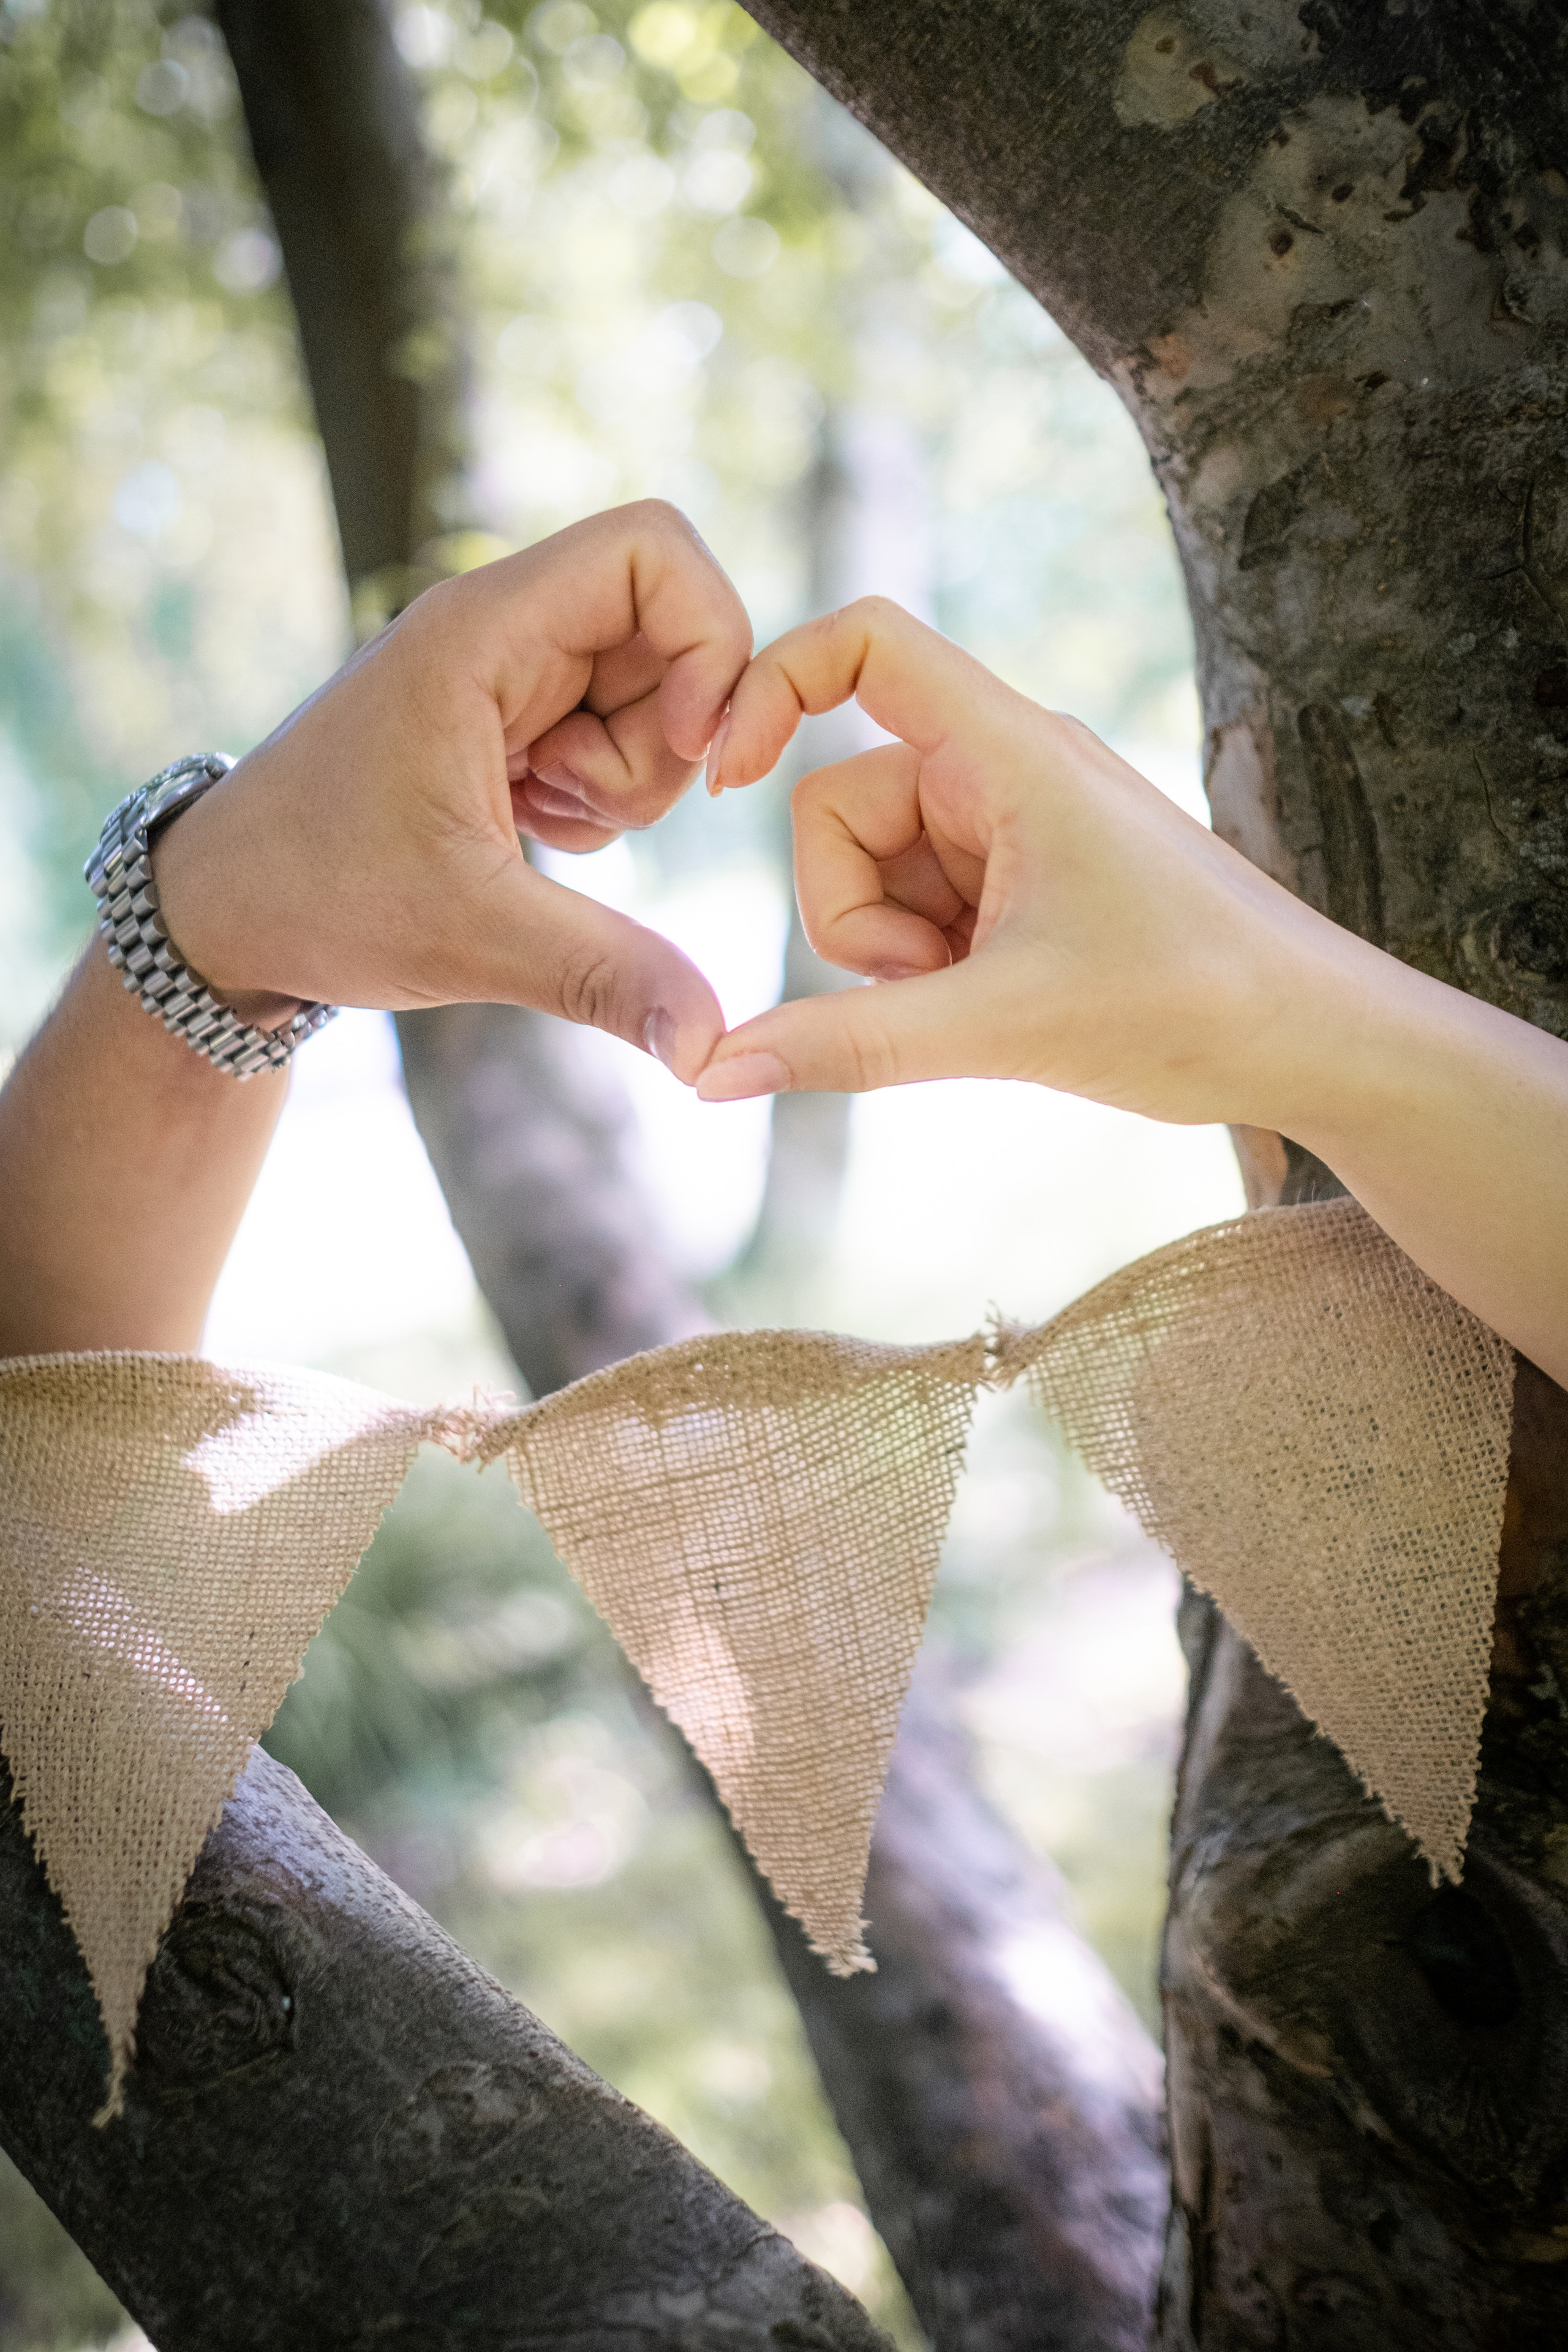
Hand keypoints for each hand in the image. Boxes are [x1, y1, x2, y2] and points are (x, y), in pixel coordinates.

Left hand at [155, 501, 750, 1082]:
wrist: (224, 916)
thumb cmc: (317, 898)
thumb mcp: (471, 939)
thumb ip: (604, 975)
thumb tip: (711, 1047)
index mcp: (483, 632)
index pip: (654, 548)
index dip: (709, 636)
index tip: (691, 746)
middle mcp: (502, 632)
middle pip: (670, 635)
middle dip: (665, 743)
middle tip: (578, 810)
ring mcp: (509, 677)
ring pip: (650, 698)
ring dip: (628, 782)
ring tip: (531, 824)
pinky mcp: (512, 725)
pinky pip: (613, 741)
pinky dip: (597, 802)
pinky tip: (520, 832)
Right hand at [694, 597, 1360, 1125]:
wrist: (1313, 1043)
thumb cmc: (1191, 1006)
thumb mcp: (1000, 1026)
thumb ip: (848, 1045)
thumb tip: (710, 1073)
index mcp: (1008, 750)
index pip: (866, 641)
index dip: (771, 684)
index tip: (720, 778)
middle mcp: (1000, 771)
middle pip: (832, 802)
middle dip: (852, 914)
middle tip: (934, 980)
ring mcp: (1006, 830)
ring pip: (867, 873)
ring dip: (889, 952)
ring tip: (979, 1001)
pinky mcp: (1015, 886)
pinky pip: (914, 911)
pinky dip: (927, 969)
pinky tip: (996, 1007)